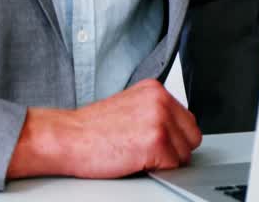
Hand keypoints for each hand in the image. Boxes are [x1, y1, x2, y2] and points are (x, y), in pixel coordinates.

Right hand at [7, 79, 201, 179]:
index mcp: (156, 89)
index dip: (174, 137)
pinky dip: (156, 169)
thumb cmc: (91, 128)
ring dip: (164, 161)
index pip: (187, 120)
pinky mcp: (156, 141)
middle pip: (191, 136)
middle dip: (174, 149)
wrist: (66, 137)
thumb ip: (155, 112)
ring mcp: (160, 120)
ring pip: (184, 153)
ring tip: (137, 155)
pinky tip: (135, 161)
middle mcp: (161, 100)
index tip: (158, 142)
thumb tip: (177, 129)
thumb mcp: (130, 107)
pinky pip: (172, 166)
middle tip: (147, 152)